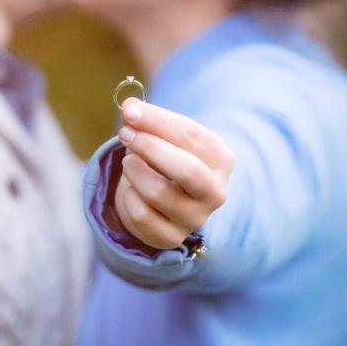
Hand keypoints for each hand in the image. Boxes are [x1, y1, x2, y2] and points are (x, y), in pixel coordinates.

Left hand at [114, 98, 233, 249]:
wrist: (170, 196)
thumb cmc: (168, 155)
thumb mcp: (163, 134)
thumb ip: (147, 120)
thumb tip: (130, 109)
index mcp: (221, 159)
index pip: (191, 136)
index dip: (157, 121)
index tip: (129, 111)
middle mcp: (215, 191)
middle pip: (186, 171)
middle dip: (150, 147)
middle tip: (125, 133)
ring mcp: (195, 218)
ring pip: (158, 194)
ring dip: (134, 171)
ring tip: (129, 161)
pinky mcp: (171, 237)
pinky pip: (141, 215)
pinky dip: (128, 196)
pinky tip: (132, 189)